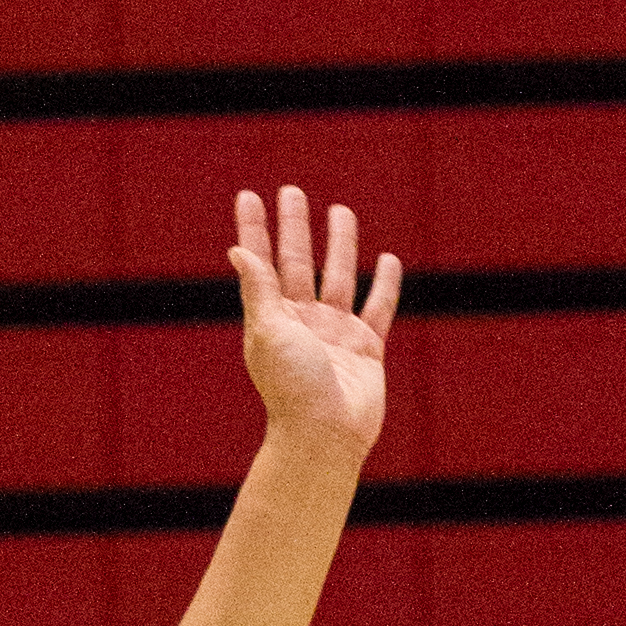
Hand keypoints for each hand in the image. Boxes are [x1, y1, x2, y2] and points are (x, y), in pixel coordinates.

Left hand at [231, 186, 397, 463]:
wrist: (326, 434)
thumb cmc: (291, 386)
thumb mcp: (269, 331)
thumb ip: (259, 288)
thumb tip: (238, 250)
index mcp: (272, 317)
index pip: (261, 261)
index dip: (254, 229)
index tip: (249, 196)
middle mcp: (301, 322)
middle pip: (299, 262)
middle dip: (295, 227)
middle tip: (292, 191)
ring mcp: (335, 334)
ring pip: (339, 276)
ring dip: (339, 244)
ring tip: (341, 210)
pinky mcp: (367, 348)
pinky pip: (378, 307)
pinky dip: (385, 283)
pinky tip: (388, 259)